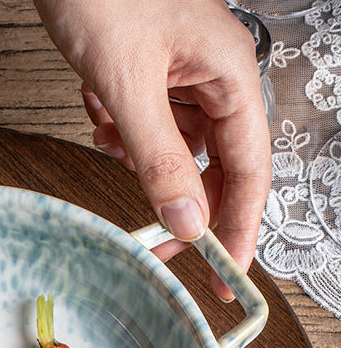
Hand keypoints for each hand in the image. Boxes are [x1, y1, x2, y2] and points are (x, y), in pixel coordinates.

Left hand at [33, 0, 271, 298]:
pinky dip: (118, 130)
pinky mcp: (149, 77)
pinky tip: (98, 109)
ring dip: (137, 155)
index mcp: (229, 72)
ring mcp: (180, 76)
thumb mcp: (128, 86)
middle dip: (178, 200)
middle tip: (155, 244)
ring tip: (109, 127)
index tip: (226, 275)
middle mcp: (212, 76)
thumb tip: (188, 221)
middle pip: (213, 166)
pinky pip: (144, 127)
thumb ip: (160, 159)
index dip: (239, 226)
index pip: (249, 169)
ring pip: (172, 148)